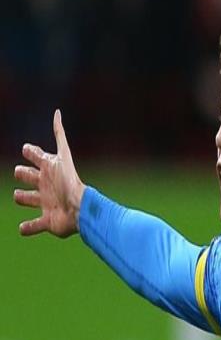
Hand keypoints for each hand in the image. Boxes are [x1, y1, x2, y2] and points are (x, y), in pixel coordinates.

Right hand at [14, 109, 84, 237]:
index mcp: (49, 170)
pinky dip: (27, 228)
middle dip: (22, 174)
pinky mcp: (47, 222)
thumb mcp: (63, 156)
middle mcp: (46, 185)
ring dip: (22, 198)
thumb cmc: (69, 182)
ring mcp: (46, 204)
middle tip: (23, 174)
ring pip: (26, 199)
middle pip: (27, 176)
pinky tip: (24, 227)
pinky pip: (33, 226)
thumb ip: (60, 134)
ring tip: (22, 196)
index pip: (34, 157)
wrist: (79, 209)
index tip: (28, 150)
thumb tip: (57, 111)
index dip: (30, 152)